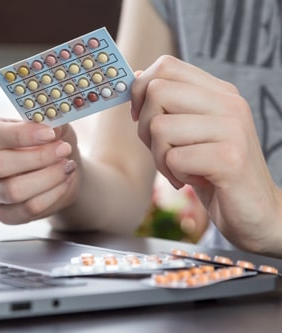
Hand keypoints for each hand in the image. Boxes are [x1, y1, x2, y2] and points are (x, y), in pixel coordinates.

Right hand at [0, 117, 79, 223]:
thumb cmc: (51, 142)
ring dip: (47, 178)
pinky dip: (52, 195)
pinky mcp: (3, 214)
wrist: (62, 170)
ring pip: (12, 191)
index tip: (49, 133)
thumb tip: (54, 128)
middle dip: (36, 158)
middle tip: (64, 150)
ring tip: (67, 166)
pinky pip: (27, 209)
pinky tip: (65, 182)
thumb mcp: (54, 126)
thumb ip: (52, 123)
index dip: (20, 134)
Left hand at [131, 55, 281, 253]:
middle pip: (156, 92)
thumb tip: (136, 75)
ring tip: (180, 169)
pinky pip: (174, 158)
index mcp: (218, 92)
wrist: (256, 210)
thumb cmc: (214, 171)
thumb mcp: (190, 132)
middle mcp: (229, 103)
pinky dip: (173, 174)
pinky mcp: (231, 159)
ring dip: (159, 157)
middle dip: (144, 127)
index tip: (141, 117)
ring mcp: (233, 129)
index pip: (166, 66)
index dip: (140, 91)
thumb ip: (169, 104)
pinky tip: (192, 181)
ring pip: (160, 127)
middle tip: (162, 151)